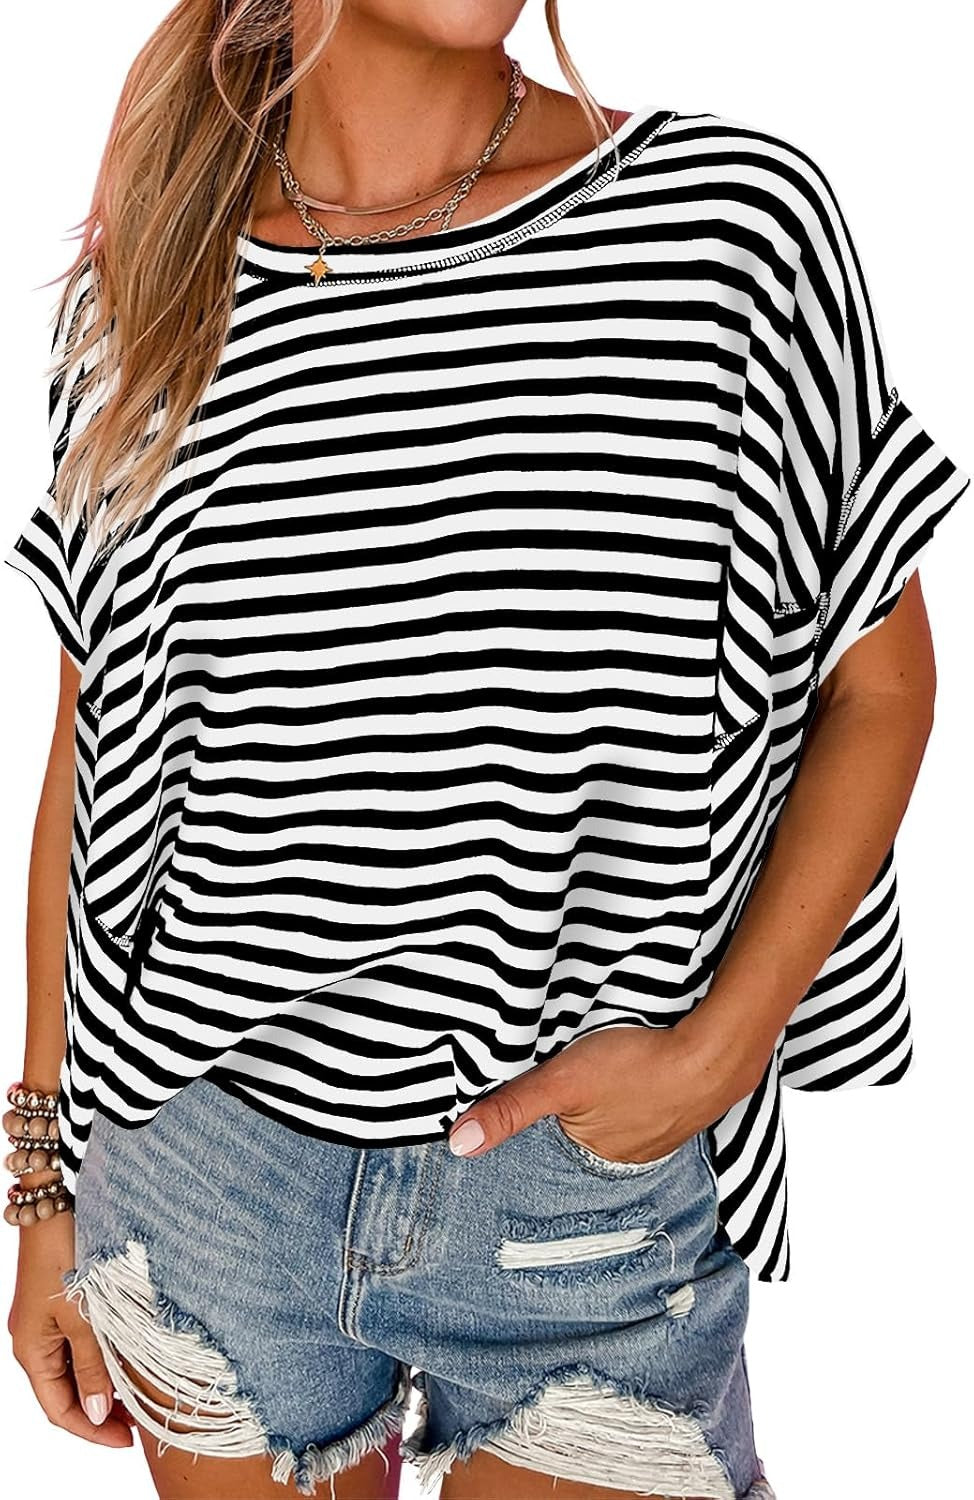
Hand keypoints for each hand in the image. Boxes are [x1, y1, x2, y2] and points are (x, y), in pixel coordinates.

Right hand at [7, 1209, 134, 1446]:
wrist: (53, 1204)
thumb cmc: (66, 1254)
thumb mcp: (84, 1316)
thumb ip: (93, 1366)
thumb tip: (97, 1414)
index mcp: (32, 1351)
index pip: (59, 1410)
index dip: (92, 1431)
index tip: (128, 1441)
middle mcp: (35, 1341)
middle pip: (66, 1393)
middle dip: (101, 1412)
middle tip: (141, 1421)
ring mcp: (46, 1322)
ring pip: (74, 1369)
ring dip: (103, 1385)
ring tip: (139, 1394)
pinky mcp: (59, 1303)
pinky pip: (78, 1344)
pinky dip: (101, 1358)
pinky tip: (127, 1358)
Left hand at [446, 1021, 762, 1159]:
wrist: (717, 1052)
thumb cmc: (639, 1066)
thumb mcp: (563, 1081)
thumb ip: (511, 1108)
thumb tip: (458, 1143)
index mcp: (593, 1157)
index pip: (549, 1144)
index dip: (539, 1119)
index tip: (537, 1098)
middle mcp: (627, 1158)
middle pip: (583, 1131)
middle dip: (575, 1112)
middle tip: (575, 1081)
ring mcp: (660, 1135)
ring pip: (616, 1118)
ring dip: (608, 1102)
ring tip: (606, 1077)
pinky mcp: (681, 1108)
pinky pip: (647, 1106)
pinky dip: (637, 1094)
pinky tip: (637, 1074)